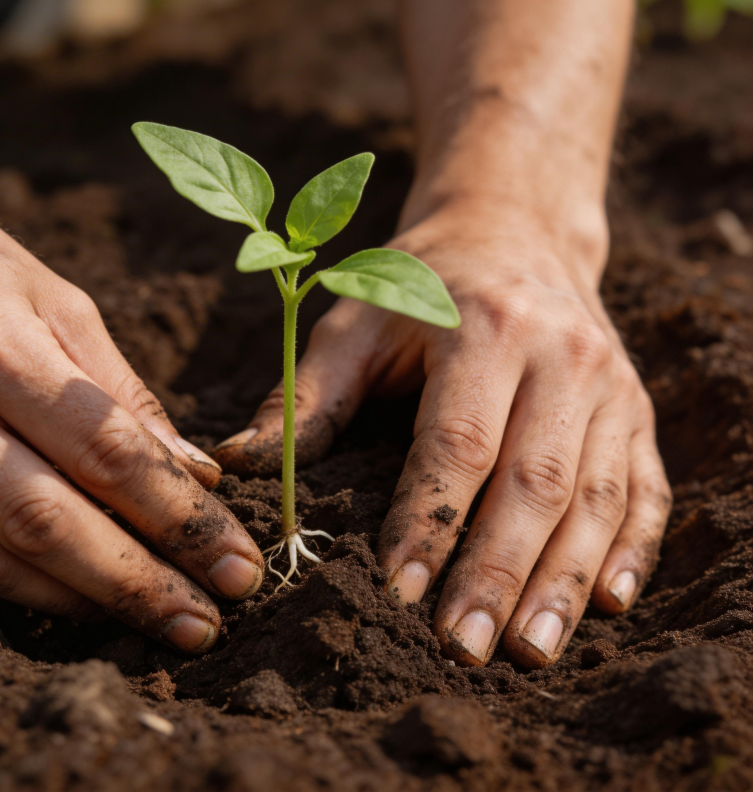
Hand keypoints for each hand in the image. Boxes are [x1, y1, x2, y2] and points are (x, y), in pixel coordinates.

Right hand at [0, 203, 263, 652]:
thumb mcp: (62, 306)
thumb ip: (123, 394)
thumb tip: (195, 473)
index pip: (109, 451)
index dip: (179, 516)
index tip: (237, 563)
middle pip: (52, 518)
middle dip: (139, 581)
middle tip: (208, 622)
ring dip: (87, 599)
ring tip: (162, 620)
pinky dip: (27, 591)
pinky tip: (85, 603)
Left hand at [217, 200, 671, 667]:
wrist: (514, 231)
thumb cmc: (423, 282)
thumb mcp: (356, 321)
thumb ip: (304, 397)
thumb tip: (236, 465)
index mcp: (488, 328)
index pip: (458, 443)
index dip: (429, 522)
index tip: (399, 593)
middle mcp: (564, 356)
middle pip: (535, 482)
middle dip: (497, 573)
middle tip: (466, 649)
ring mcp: (613, 385)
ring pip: (597, 498)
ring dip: (563, 582)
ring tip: (529, 651)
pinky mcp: (636, 410)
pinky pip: (645, 488)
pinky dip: (631, 551)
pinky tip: (607, 604)